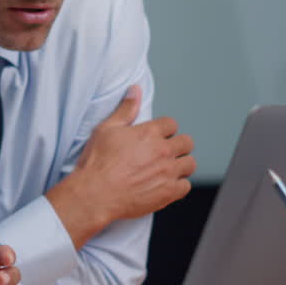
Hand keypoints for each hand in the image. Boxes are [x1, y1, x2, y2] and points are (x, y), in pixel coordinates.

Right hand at [46, 85, 194, 243]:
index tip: (157, 136)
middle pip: (186, 143)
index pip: (171, 124)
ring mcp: (168, 173)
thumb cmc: (97, 162)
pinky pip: (186, 186)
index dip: (164, 129)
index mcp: (149, 133)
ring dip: (181, 164)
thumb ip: (126, 109)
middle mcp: (163, 151)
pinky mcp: (168, 193)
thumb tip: (135, 90)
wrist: (95, 194)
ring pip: (190, 164)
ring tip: (167, 168)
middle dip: (177, 145)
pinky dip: (178, 185)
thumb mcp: (106, 129)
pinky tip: (165, 184)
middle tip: (164, 152)